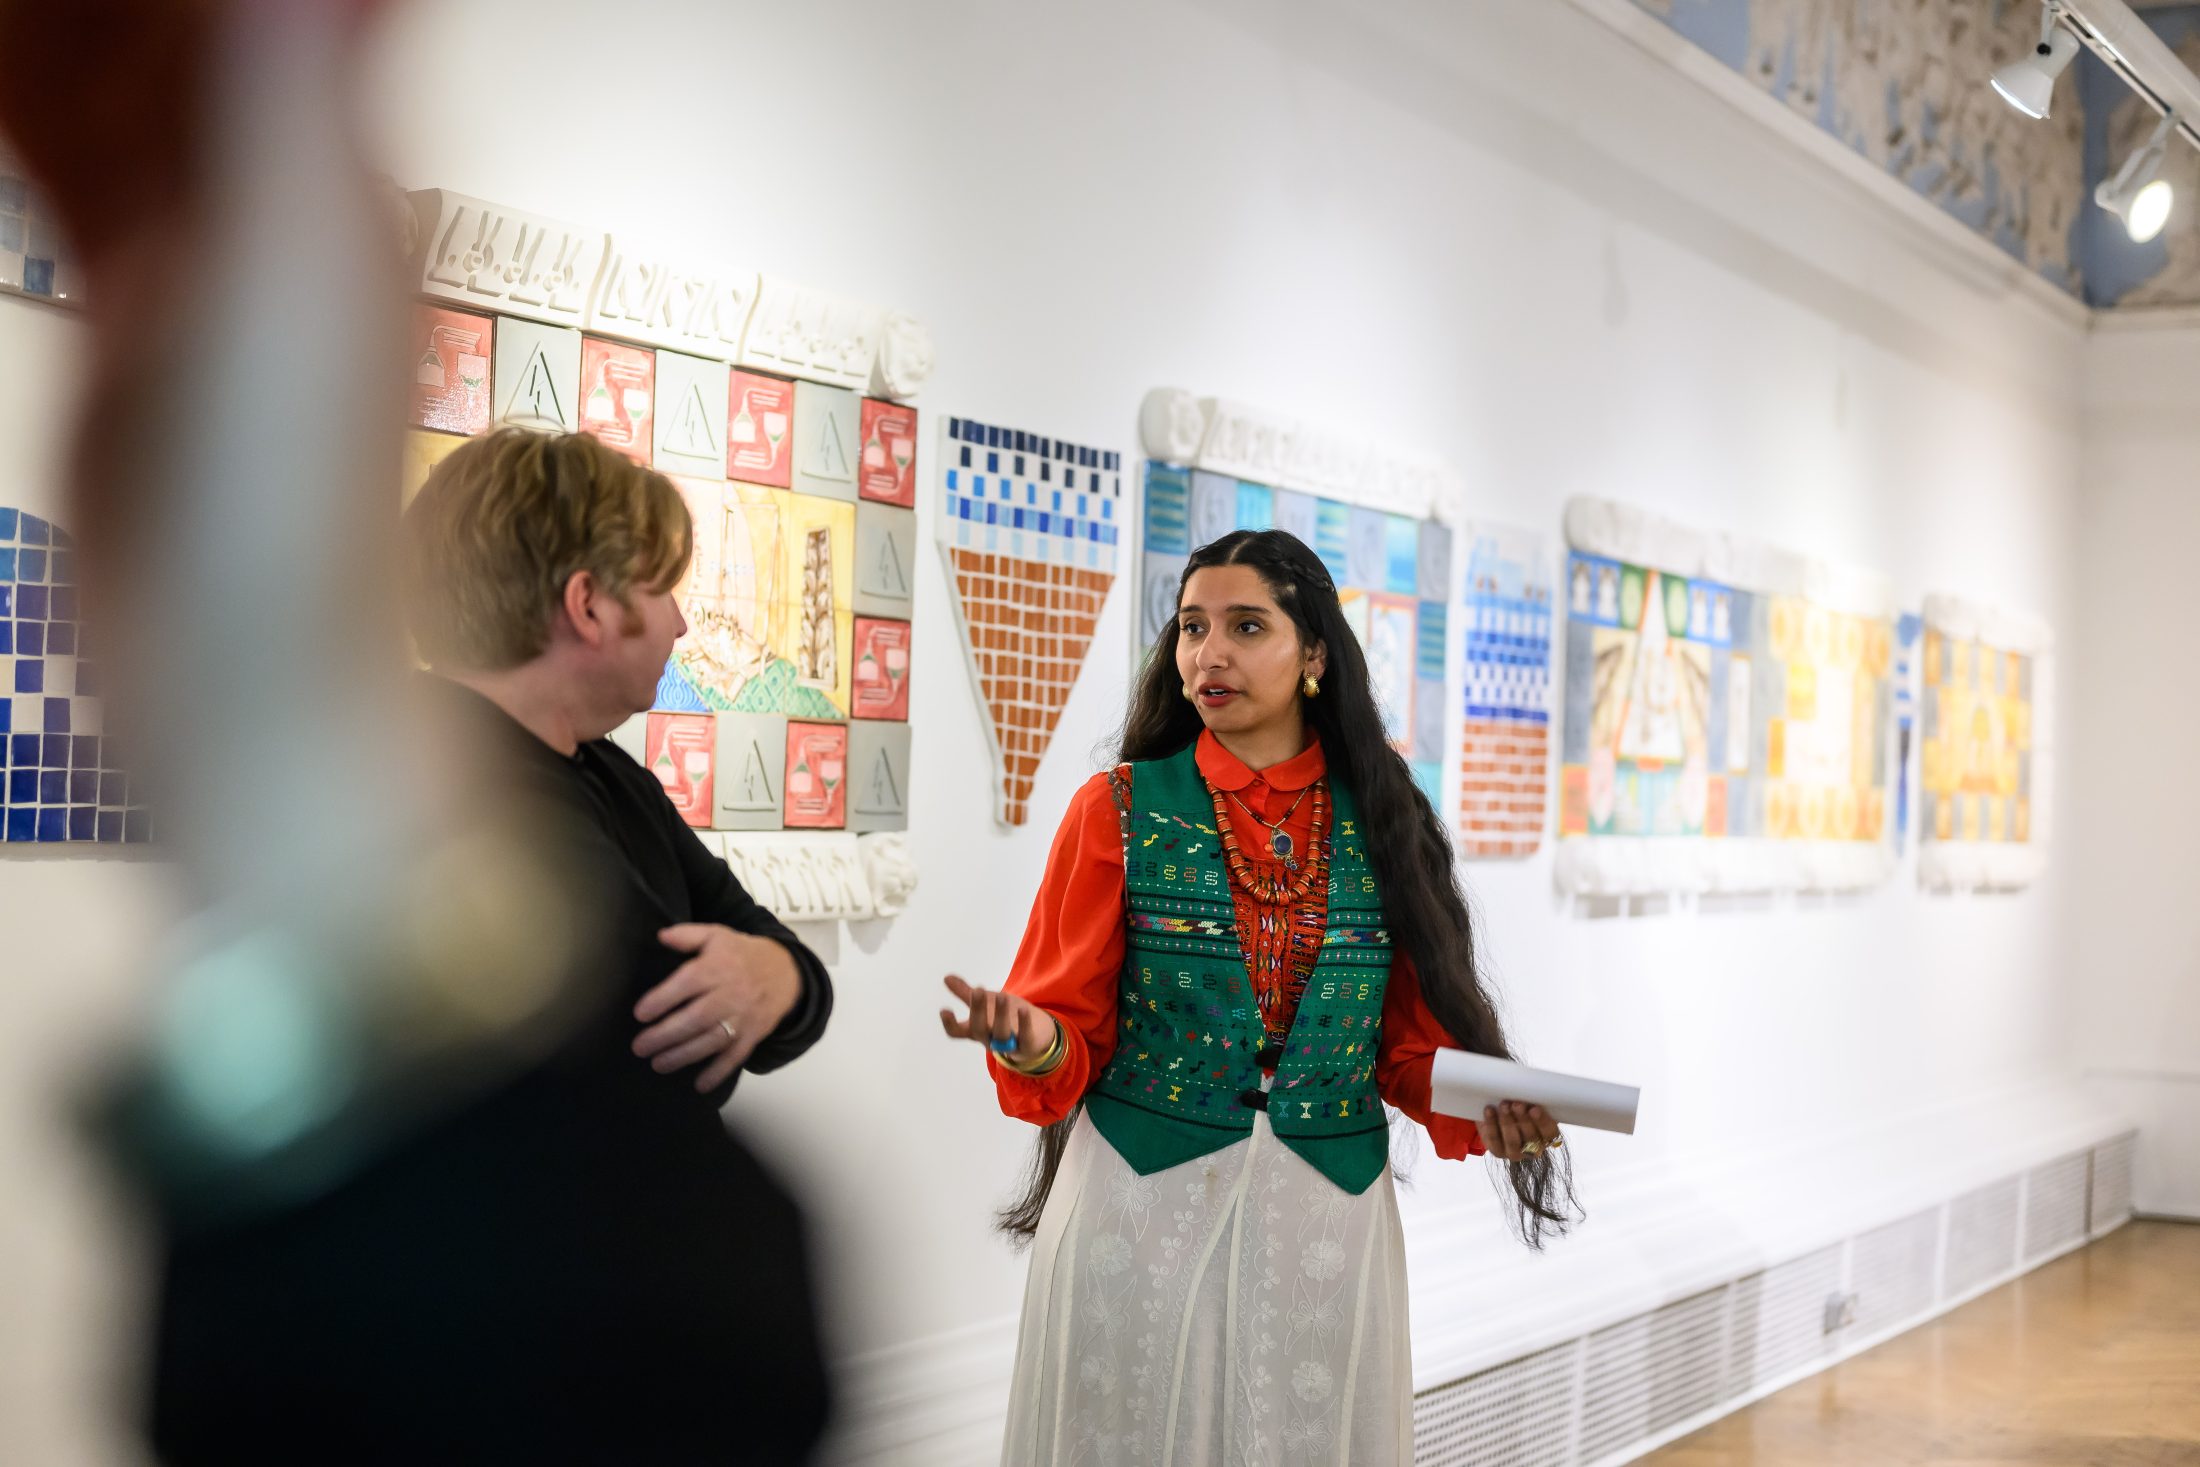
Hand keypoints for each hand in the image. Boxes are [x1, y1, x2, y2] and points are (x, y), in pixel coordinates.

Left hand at [633, 925, 802, 1091]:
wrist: (787, 972)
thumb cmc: (742, 954)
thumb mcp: (717, 935)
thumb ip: (688, 935)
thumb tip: (661, 936)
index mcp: (718, 966)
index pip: (688, 983)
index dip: (663, 999)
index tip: (640, 1014)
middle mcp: (731, 993)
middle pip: (697, 1017)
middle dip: (666, 1034)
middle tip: (640, 1047)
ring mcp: (744, 1017)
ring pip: (712, 1040)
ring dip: (684, 1055)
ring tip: (658, 1064)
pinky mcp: (753, 1035)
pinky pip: (736, 1056)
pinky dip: (719, 1072)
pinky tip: (700, 1085)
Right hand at [938, 974, 1057, 1069]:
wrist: (1035, 1035)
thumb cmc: (1004, 1017)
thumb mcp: (986, 1003)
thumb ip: (966, 993)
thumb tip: (946, 977)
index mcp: (975, 1030)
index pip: (957, 1032)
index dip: (949, 1023)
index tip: (945, 1009)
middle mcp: (989, 1039)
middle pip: (979, 1030)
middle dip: (978, 1010)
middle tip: (978, 990)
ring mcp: (1007, 1045)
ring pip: (1001, 1034)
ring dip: (1000, 1015)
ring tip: (1001, 995)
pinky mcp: (1027, 1046)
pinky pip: (1025, 1037)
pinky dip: (1024, 1024)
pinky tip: (1023, 1009)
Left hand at [1482, 1101, 1562, 1161]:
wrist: (1497, 1113)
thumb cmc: (1518, 1105)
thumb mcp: (1529, 1100)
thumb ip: (1532, 1097)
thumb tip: (1529, 1084)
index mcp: (1546, 1136)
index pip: (1550, 1133)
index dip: (1543, 1122)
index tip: (1534, 1109)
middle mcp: (1533, 1148)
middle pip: (1531, 1136)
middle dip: (1523, 1119)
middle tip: (1517, 1104)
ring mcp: (1515, 1152)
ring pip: (1512, 1141)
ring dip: (1507, 1122)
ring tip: (1504, 1105)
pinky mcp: (1498, 1151)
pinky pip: (1494, 1139)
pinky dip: (1491, 1124)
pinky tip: (1489, 1110)